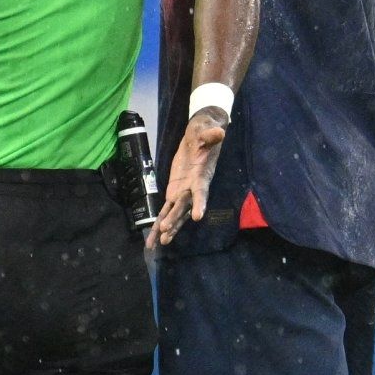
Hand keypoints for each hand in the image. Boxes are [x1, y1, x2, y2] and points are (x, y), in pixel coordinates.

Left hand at [152, 111, 226, 246]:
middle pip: (184, 206)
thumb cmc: (204, 133)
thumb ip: (211, 135)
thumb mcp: (206, 132)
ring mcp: (183, 192)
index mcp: (202, 175)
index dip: (200, 202)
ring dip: (168, 227)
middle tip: (166, 231)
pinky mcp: (174, 192)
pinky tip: (153, 238)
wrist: (201, 137)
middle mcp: (193, 188)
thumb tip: (220, 132)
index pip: (201, 190)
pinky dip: (160, 223)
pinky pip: (166, 209)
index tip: (197, 216)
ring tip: (159, 243)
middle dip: (176, 219)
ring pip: (175, 213)